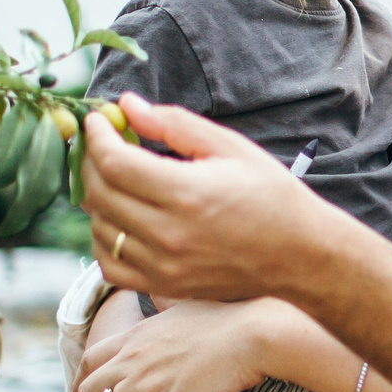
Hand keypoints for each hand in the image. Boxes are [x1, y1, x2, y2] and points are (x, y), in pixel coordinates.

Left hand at [77, 297, 279, 391]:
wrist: (251, 335)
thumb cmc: (230, 319)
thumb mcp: (187, 305)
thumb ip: (167, 305)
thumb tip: (161, 296)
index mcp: (137, 334)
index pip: (91, 359)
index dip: (83, 380)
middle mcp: (132, 358)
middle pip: (88, 388)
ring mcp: (145, 383)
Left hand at [87, 95, 347, 302]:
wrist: (300, 256)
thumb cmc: (271, 196)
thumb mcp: (230, 147)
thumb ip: (174, 123)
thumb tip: (128, 105)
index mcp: (186, 193)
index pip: (114, 162)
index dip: (97, 136)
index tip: (98, 120)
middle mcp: (168, 234)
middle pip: (98, 193)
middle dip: (91, 161)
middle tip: (104, 143)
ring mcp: (163, 265)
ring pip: (99, 228)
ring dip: (97, 198)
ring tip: (116, 178)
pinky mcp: (163, 286)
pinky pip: (109, 264)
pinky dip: (104, 239)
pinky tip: (120, 219)